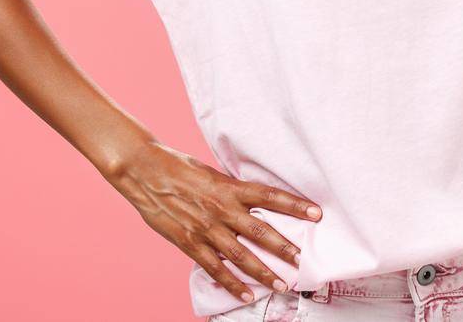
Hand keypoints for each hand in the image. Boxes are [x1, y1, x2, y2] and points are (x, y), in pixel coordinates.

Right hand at [104, 141, 321, 304]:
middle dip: (285, 248)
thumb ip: (233, 190)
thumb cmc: (179, 168)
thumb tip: (256, 200)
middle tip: (304, 261)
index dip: (295, 205)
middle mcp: (222, 208)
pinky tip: (245, 294)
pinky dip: (231, 282)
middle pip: (260, 231)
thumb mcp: (213, 173)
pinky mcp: (189, 242)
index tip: (317, 213)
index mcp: (230, 187)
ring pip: (241, 255)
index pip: (270, 196)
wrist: (145, 172)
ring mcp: (206, 228)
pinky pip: (214, 267)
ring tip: (282, 284)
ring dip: (263, 271)